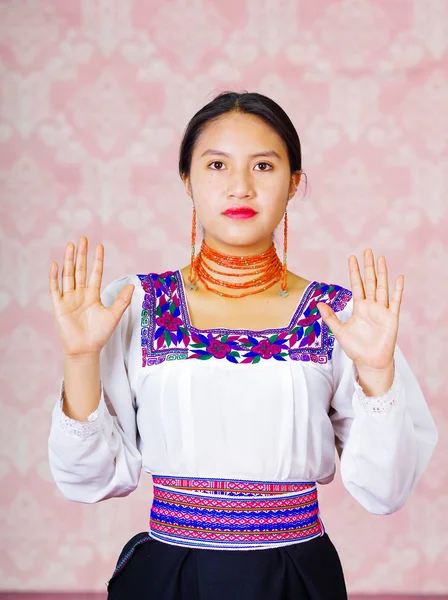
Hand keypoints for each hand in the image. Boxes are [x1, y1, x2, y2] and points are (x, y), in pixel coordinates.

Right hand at [49, 236, 134, 357]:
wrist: (85, 349)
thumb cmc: (100, 334)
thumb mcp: (114, 315)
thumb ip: (123, 300)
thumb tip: (133, 285)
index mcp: (93, 295)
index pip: (95, 273)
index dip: (97, 260)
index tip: (99, 246)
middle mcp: (80, 294)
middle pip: (80, 270)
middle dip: (81, 255)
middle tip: (83, 239)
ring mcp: (69, 299)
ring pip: (68, 275)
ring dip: (68, 261)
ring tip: (70, 246)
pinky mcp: (59, 306)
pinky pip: (55, 289)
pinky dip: (54, 277)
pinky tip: (55, 265)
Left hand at [316, 249, 403, 371]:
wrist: (370, 362)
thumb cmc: (356, 348)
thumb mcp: (339, 331)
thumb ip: (330, 317)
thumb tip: (319, 303)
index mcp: (359, 307)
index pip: (357, 285)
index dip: (354, 271)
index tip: (352, 257)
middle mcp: (371, 306)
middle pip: (370, 282)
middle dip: (368, 267)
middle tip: (367, 251)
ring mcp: (382, 311)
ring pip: (382, 287)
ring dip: (382, 273)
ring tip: (381, 258)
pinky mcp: (391, 318)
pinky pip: (395, 301)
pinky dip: (397, 290)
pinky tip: (399, 278)